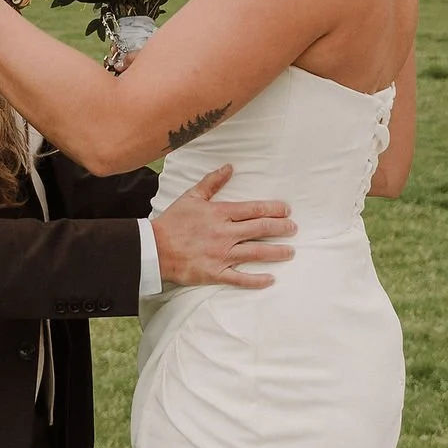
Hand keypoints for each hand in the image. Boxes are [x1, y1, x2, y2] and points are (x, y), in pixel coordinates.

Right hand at [151, 164, 294, 290]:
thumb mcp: (192, 197)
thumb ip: (212, 182)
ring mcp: (221, 255)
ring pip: (256, 253)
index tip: (287, 210)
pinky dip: (256, 280)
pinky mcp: (215, 273)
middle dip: (281, 228)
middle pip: (260, 229)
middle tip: (294, 228)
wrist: (153, 248)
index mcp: (220, 213)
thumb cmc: (172, 222)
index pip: (254, 209)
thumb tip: (229, 167)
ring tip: (290, 252)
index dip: (274, 209)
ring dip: (276, 252)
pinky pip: (240, 278)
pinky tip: (270, 279)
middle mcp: (225, 233)